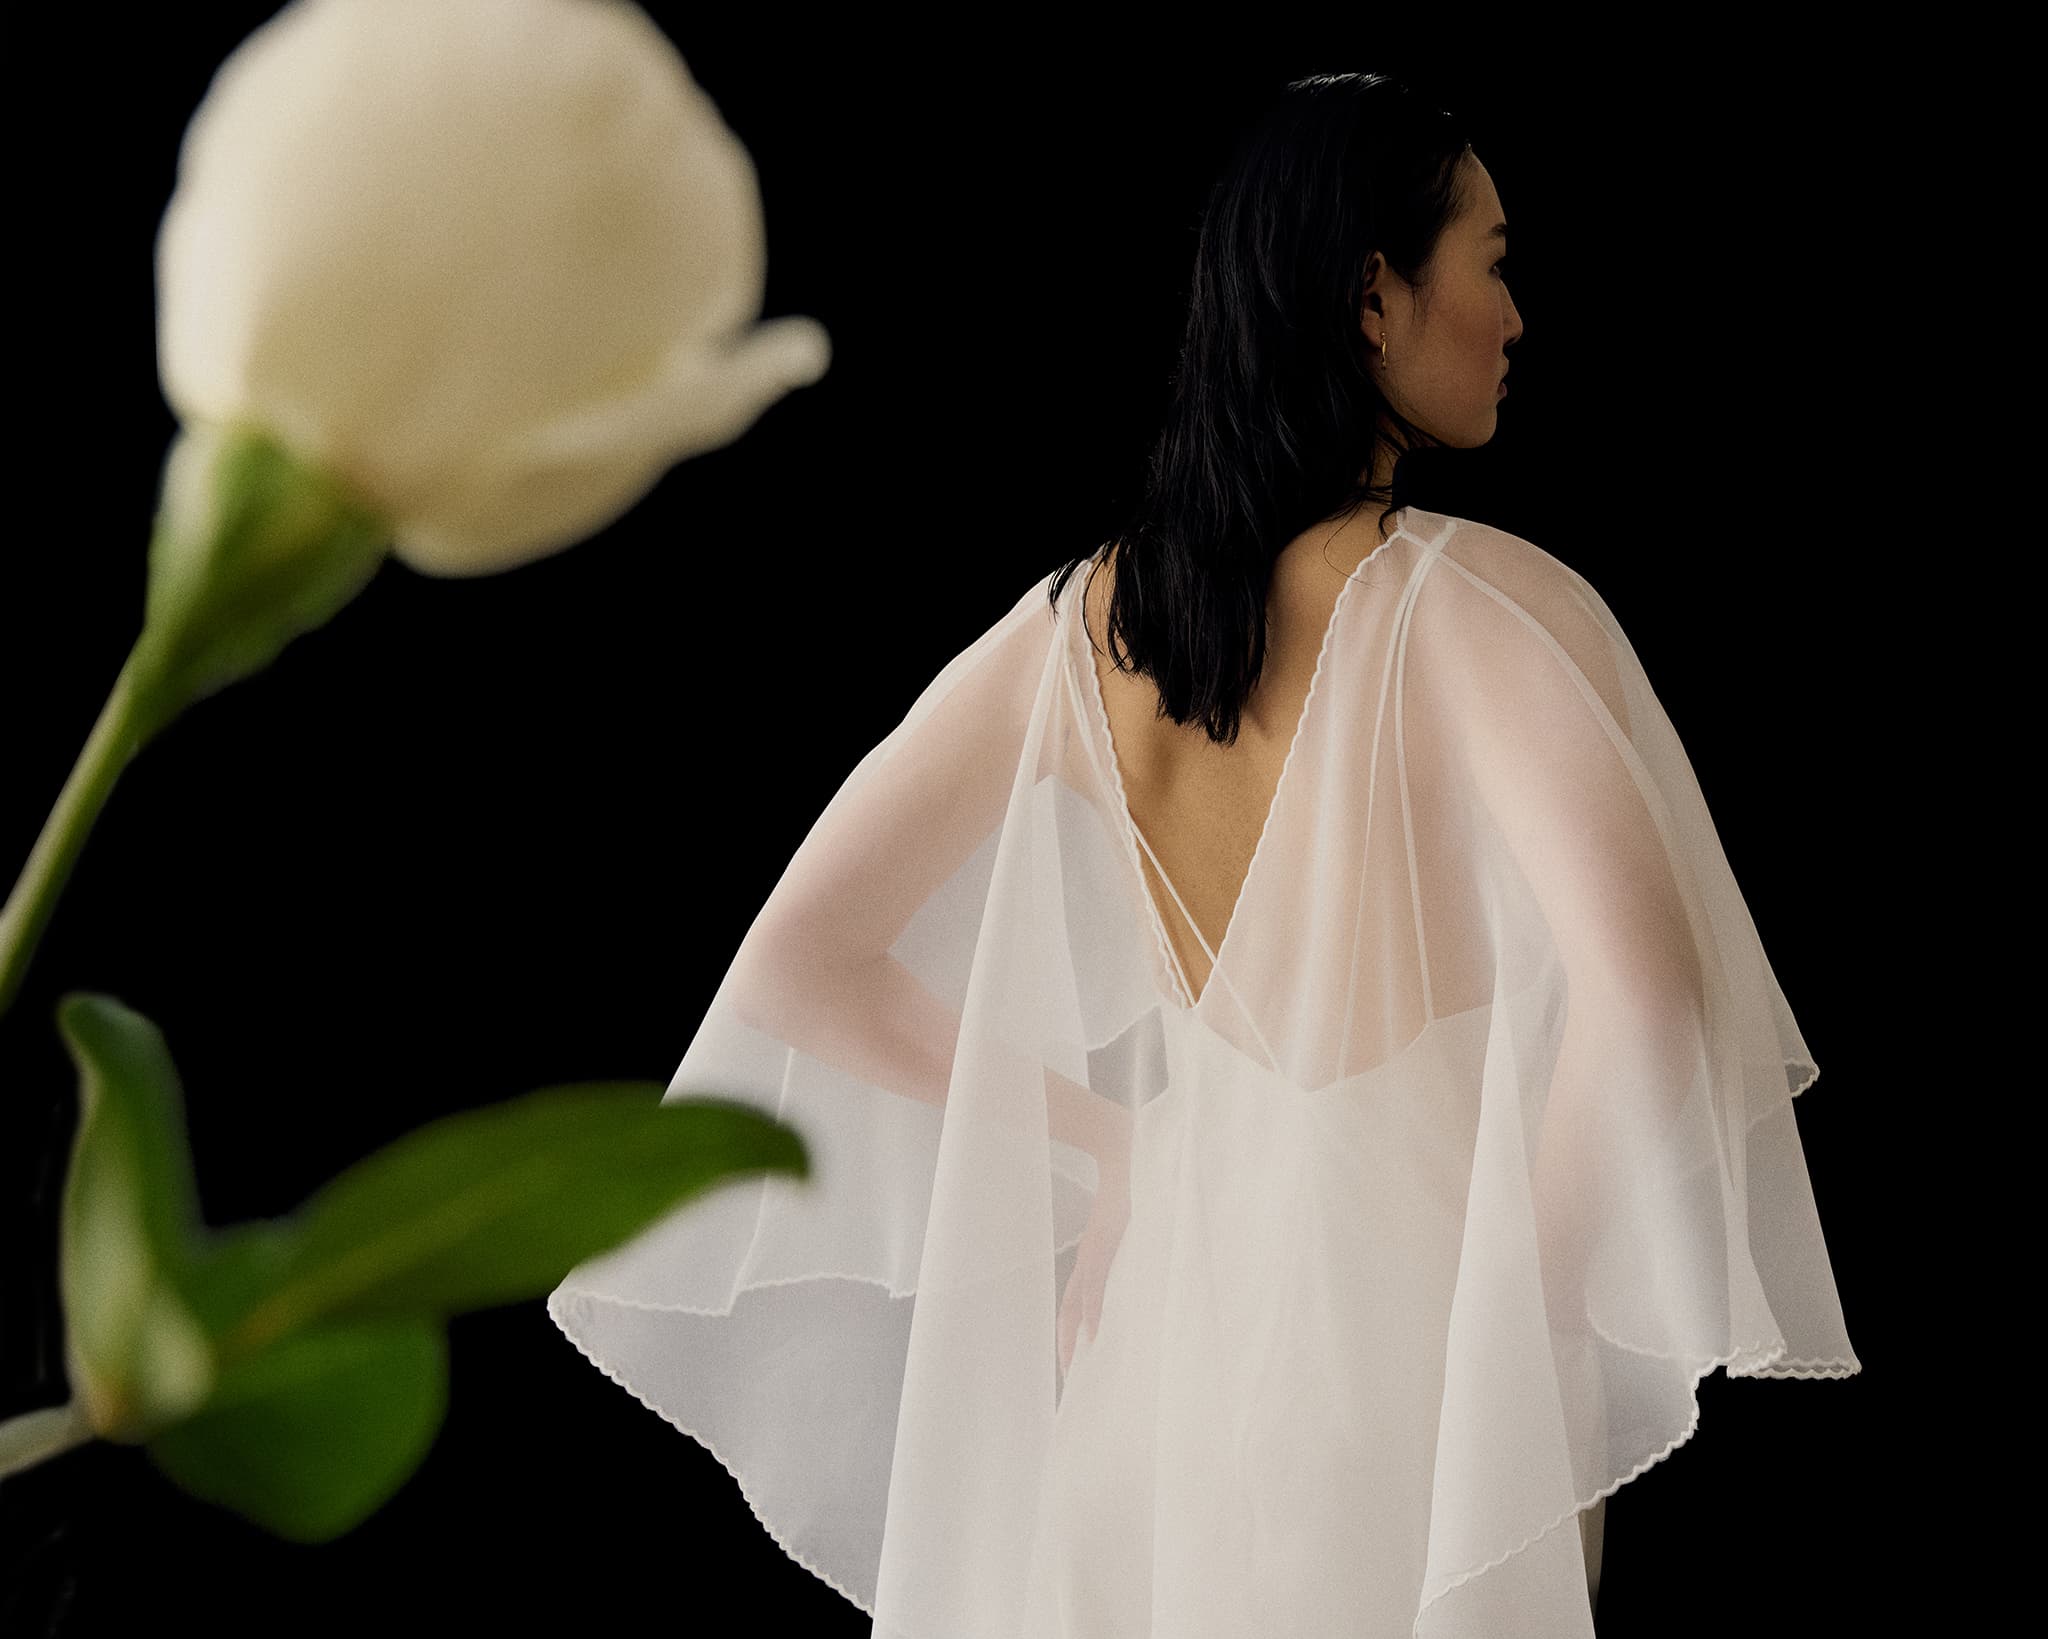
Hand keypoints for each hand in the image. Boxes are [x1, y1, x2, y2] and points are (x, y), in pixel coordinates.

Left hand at [1057, 1164, 1130, 1382]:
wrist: (1129, 1161)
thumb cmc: (1135, 1199)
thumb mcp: (1131, 1237)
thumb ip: (1132, 1261)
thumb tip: (1145, 1286)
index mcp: (1093, 1260)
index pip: (1075, 1306)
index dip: (1071, 1336)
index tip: (1074, 1367)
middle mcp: (1089, 1261)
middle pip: (1070, 1312)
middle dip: (1069, 1346)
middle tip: (1072, 1381)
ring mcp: (1095, 1254)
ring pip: (1077, 1304)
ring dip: (1075, 1337)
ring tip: (1078, 1369)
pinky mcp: (1104, 1246)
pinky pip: (1096, 1285)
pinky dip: (1094, 1310)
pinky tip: (1094, 1333)